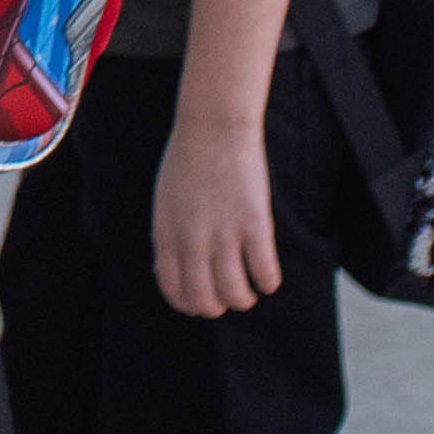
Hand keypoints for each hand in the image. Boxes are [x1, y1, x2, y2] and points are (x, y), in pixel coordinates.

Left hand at [154, 107, 279, 317]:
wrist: (213, 127)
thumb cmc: (187, 162)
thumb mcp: (164, 203)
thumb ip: (168, 237)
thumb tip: (173, 271)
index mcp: (166, 234)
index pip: (174, 290)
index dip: (189, 304)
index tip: (202, 302)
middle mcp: (192, 240)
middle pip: (205, 300)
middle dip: (218, 307)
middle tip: (229, 297)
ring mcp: (224, 234)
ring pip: (236, 294)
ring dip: (245, 299)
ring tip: (250, 290)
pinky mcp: (254, 225)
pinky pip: (265, 273)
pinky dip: (268, 282)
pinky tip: (268, 276)